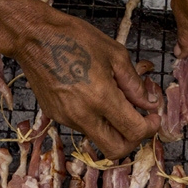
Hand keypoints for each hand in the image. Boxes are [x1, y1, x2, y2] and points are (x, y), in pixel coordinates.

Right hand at [11, 4, 160, 159]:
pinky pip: (83, 126)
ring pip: (99, 139)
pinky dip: (96, 118)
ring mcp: (67, 118)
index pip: (134, 131)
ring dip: (114, 128)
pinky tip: (95, 96)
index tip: (153, 118)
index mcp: (101, 97)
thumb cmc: (74, 38)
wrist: (34, 37)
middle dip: (133, 140)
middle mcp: (83, 114)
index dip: (150, 128)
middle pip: (116, 150)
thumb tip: (149, 103)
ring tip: (115, 100)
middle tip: (139, 121)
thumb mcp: (115, 53)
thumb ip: (134, 83)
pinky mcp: (56, 116)